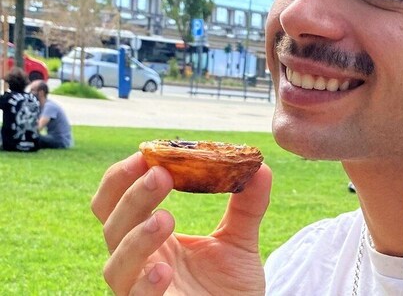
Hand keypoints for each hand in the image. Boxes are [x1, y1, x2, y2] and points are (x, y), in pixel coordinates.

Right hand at [92, 152, 271, 294]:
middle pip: (111, 224)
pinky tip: (163, 270)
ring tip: (165, 219)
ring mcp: (140, 291)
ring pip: (116, 264)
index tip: (149, 151)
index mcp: (149, 237)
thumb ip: (247, 205)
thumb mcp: (239, 241)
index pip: (119, 201)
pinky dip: (145, 285)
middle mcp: (138, 262)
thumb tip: (260, 166)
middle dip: (131, 196)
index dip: (124, 176)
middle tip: (159, 173)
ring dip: (137, 237)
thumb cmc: (229, 289)